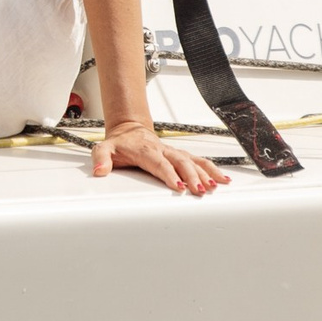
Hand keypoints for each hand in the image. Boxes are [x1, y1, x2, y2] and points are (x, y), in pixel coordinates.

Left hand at [91, 123, 228, 195]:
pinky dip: (211, 168)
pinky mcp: (180, 154)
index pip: (160, 164)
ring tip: (216, 185)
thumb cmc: (119, 144)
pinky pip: (198, 160)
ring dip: (205, 173)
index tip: (178, 185)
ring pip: (193, 160)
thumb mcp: (104, 148)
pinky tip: (222, 178)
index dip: (169, 174)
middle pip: (181, 162)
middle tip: (199, 190)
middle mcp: (163, 150)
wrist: (129, 130)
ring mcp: (173, 152)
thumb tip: (99, 171)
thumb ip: (101, 158)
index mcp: (146, 150)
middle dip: (192, 176)